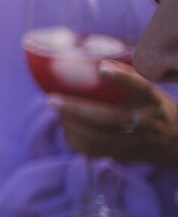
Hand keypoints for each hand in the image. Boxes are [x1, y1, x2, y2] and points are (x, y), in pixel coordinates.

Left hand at [55, 66, 177, 166]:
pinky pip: (94, 151)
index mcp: (153, 102)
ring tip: (57, 112)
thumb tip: (95, 61)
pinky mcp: (123, 155)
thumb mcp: (149, 91)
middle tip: (52, 99)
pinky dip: (75, 141)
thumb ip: (127, 76)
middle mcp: (146, 123)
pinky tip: (66, 128)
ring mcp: (135, 142)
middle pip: (110, 118)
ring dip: (71, 126)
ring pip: (98, 139)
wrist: (174, 144)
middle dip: (77, 109)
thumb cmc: (155, 108)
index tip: (102, 67)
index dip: (122, 78)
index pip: (142, 88)